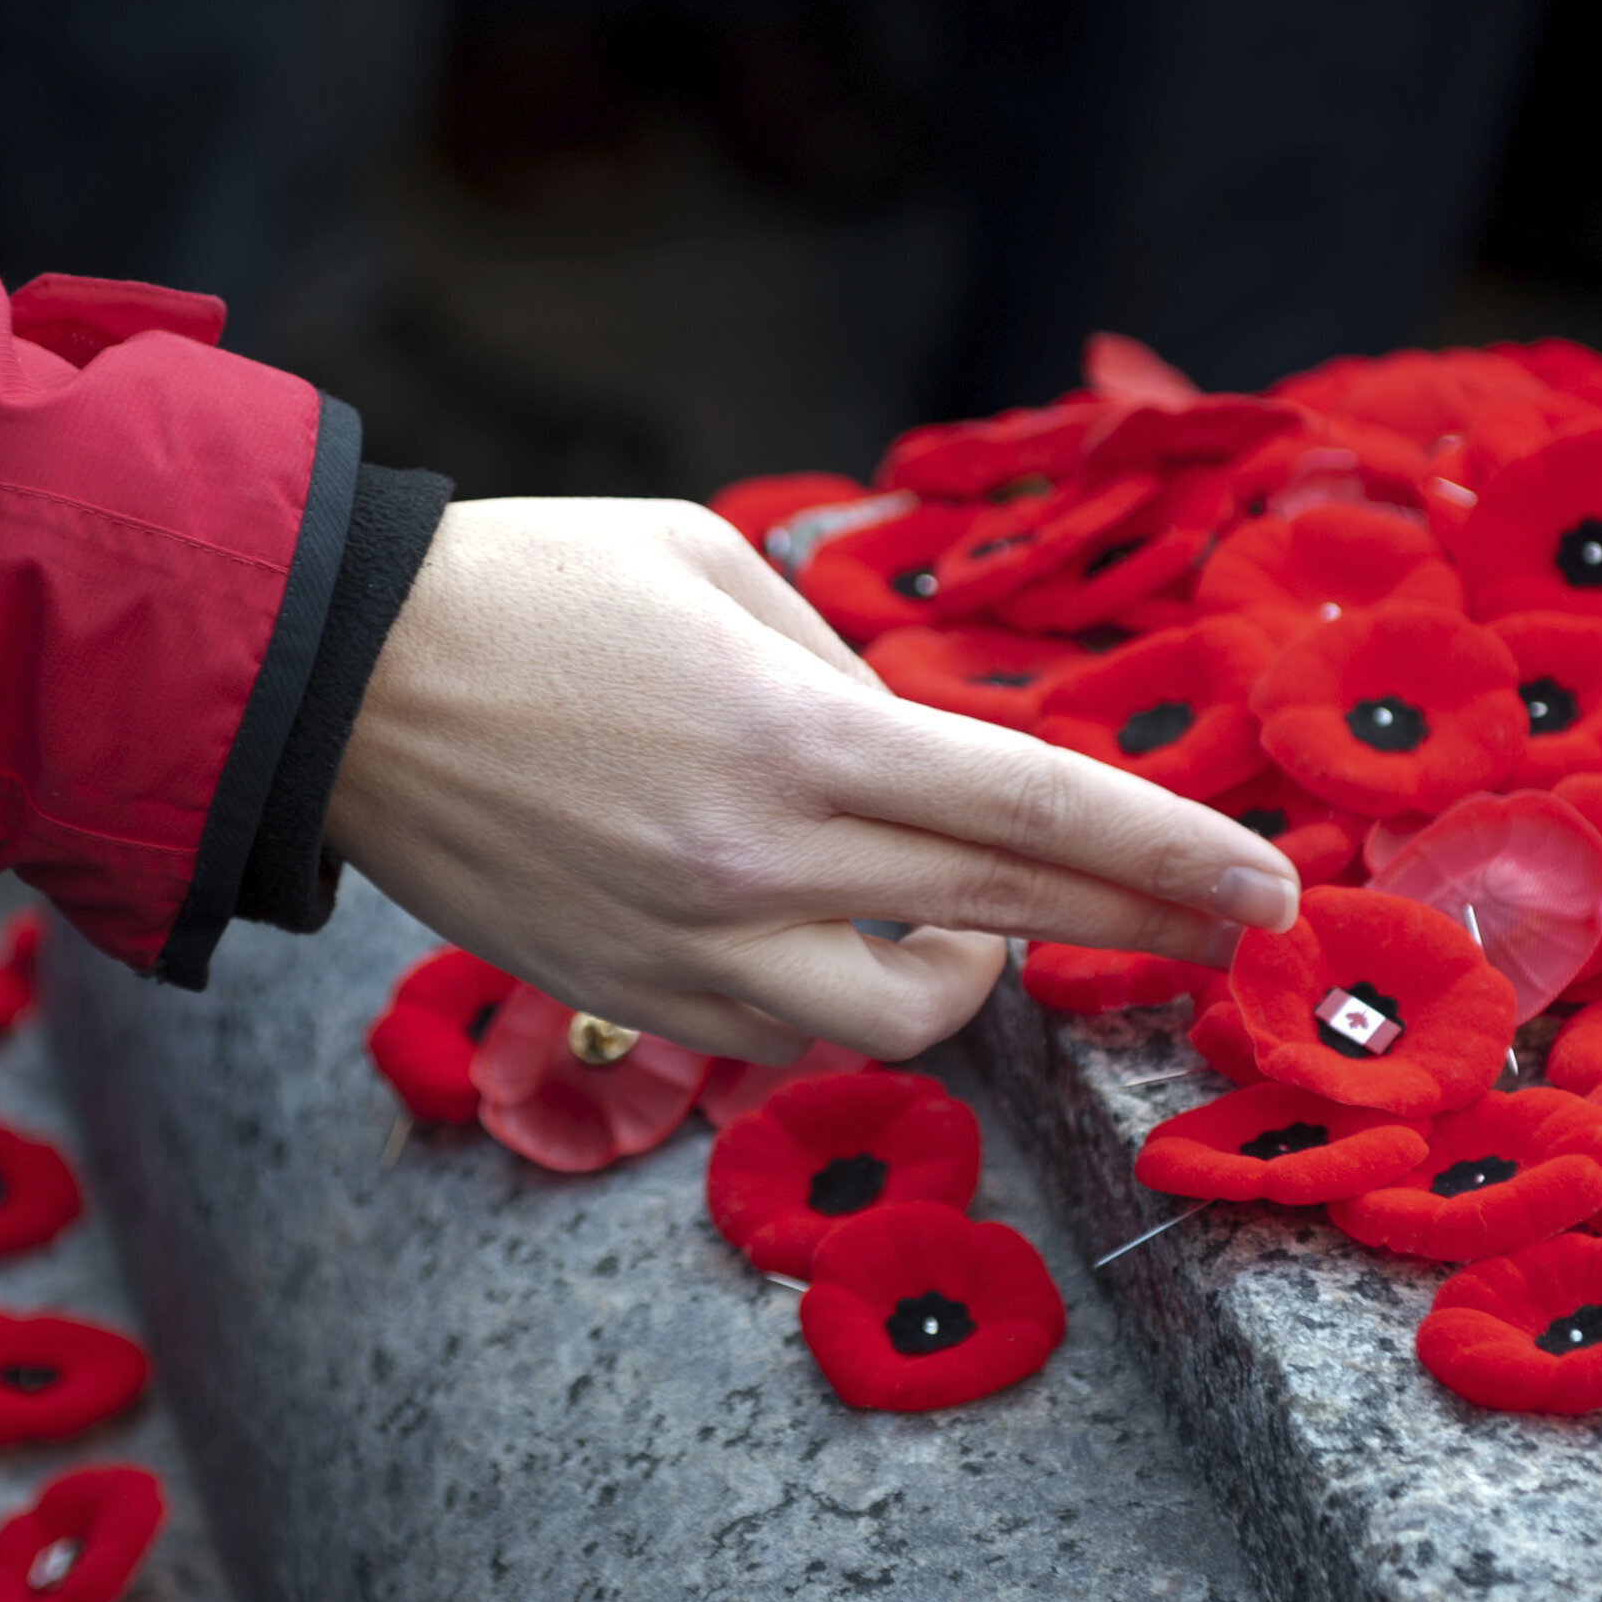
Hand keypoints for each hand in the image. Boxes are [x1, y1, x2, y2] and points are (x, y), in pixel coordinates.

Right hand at [324, 497, 1301, 1061]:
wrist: (331, 682)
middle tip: (1237, 931)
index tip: (1269, 891)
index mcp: (795, 734)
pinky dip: (844, 994)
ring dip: (964, 970)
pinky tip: (835, 934)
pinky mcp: (632, 1000)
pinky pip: (791, 1036)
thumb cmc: (534, 586)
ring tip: (953, 914)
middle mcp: (756, 864)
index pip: (1033, 808)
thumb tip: (936, 761)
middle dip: (1143, 929)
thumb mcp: (716, 565)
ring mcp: (690, 953)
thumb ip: (851, 672)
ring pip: (902, 1021)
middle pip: (1004, 921)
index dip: (1169, 856)